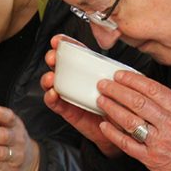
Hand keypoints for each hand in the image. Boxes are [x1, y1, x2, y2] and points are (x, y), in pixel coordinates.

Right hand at [42, 34, 121, 156]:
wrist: (117, 131)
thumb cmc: (121, 107)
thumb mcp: (122, 88)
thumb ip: (120, 78)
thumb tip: (123, 70)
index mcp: (89, 71)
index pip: (76, 53)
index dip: (65, 45)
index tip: (58, 40)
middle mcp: (77, 81)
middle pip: (60, 65)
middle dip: (52, 58)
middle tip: (52, 58)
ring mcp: (69, 95)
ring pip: (52, 83)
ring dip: (48, 78)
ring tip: (51, 78)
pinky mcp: (66, 110)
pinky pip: (55, 102)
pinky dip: (51, 97)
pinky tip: (53, 94)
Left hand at [95, 72, 170, 170]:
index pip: (153, 90)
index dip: (134, 80)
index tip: (121, 75)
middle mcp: (170, 125)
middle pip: (138, 102)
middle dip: (117, 90)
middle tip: (104, 84)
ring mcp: (158, 142)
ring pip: (130, 121)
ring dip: (112, 108)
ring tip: (101, 100)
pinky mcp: (150, 159)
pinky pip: (127, 144)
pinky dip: (113, 134)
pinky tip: (103, 125)